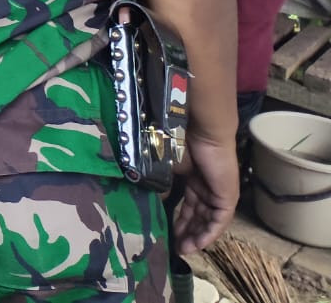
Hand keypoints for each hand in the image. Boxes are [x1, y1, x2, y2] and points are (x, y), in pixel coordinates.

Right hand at [172, 132, 238, 253]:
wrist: (202, 133)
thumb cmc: (181, 145)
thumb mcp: (167, 171)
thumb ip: (162, 188)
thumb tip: (153, 205)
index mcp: (194, 182)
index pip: (188, 207)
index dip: (178, 221)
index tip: (166, 233)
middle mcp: (208, 190)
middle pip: (198, 217)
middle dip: (186, 233)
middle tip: (173, 246)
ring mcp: (219, 194)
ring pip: (208, 221)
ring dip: (197, 237)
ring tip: (183, 248)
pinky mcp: (227, 198)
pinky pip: (218, 221)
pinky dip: (209, 234)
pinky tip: (197, 244)